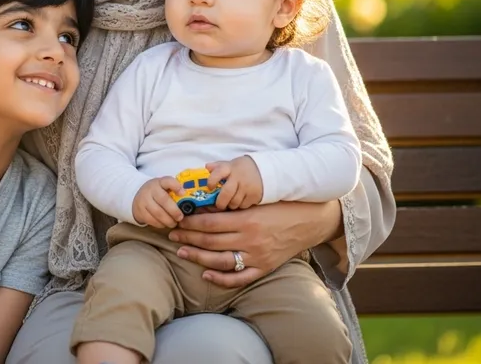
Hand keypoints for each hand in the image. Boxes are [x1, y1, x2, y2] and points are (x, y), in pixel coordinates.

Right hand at [132, 177, 184, 227]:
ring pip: (157, 212)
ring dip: (168, 220)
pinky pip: (151, 220)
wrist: (138, 195)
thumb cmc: (157, 193)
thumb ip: (175, 193)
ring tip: (173, 223)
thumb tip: (192, 203)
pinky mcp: (139, 210)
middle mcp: (151, 189)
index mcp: (160, 182)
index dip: (175, 186)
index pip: (167, 181)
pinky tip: (164, 224)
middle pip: (163, 200)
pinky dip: (160, 224)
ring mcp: (144, 199)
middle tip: (180, 217)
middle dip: (174, 211)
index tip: (183, 193)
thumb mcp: (164, 188)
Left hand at [167, 199, 341, 287]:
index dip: (190, 223)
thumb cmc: (278, 206)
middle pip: (210, 241)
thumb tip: (202, 206)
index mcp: (246, 220)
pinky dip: (221, 278)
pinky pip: (239, 278)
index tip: (177, 220)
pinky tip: (206, 274)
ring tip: (182, 252)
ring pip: (220, 261)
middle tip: (172, 234)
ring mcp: (256, 257)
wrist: (307, 221)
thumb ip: (231, 206)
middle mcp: (249, 240)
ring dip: (198, 257)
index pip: (209, 223)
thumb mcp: (254, 202)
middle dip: (188, 238)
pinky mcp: (264, 268)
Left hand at [206, 156, 262, 209]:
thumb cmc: (242, 168)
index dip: (211, 181)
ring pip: (234, 202)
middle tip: (218, 204)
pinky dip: (240, 206)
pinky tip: (240, 201)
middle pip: (226, 193)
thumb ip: (218, 166)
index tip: (209, 187)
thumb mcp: (230, 164)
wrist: (264, 170)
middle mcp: (238, 177)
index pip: (218, 173)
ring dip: (230, 205)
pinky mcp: (255, 195)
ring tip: (230, 202)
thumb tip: (206, 167)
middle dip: (220, 202)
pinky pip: (243, 206)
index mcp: (230, 168)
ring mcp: (247, 187)